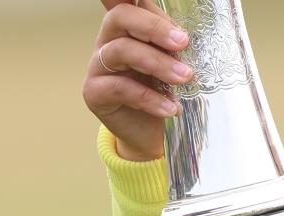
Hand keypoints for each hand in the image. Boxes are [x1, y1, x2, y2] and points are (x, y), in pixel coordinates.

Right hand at [82, 0, 194, 160]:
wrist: (155, 135)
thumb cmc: (167, 93)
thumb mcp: (177, 66)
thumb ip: (177, 46)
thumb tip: (189, 33)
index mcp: (130, 28)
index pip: (125, 2)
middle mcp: (110, 41)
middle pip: (120, 18)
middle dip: (154, 28)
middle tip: (183, 43)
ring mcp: (99, 65)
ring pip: (121, 51)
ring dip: (157, 63)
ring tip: (185, 78)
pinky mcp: (95, 92)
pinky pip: (119, 87)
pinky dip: (149, 97)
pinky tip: (171, 108)